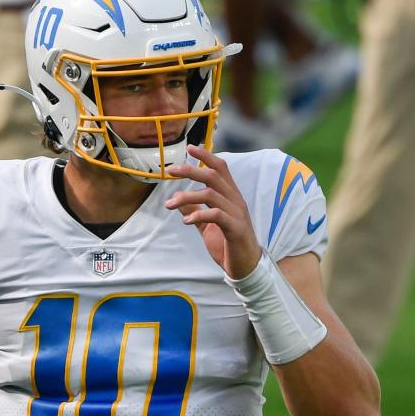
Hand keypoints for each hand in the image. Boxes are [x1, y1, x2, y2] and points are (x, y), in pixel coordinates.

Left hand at [165, 145, 261, 279]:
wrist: (244, 267)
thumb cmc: (227, 244)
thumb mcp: (207, 226)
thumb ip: (195, 211)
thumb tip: (179, 200)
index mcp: (230, 197)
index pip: (220, 168)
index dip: (206, 156)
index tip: (189, 148)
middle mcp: (235, 201)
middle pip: (214, 176)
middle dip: (191, 170)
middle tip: (170, 171)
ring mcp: (237, 214)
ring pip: (211, 194)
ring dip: (187, 196)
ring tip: (170, 203)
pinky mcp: (235, 229)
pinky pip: (216, 215)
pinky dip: (198, 215)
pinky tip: (185, 221)